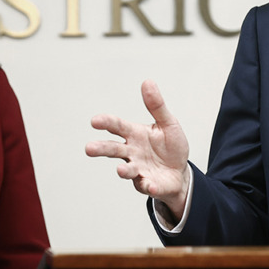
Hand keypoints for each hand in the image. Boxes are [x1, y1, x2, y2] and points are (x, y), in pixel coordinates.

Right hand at [85, 80, 191, 219]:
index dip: (106, 123)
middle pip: (114, 149)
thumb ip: (156, 105)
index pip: (117, 126)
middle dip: (101, 149)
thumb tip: (147, 82)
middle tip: (89, 148)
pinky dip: (148, 186)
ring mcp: (138, 170)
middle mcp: (132, 152)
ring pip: (127, 170)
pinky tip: (150, 184)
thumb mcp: (168, 123)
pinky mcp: (148, 184)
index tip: (95, 121)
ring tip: (120, 170)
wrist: (180, 172)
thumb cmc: (171, 146)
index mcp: (135, 134)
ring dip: (123, 170)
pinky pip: (147, 186)